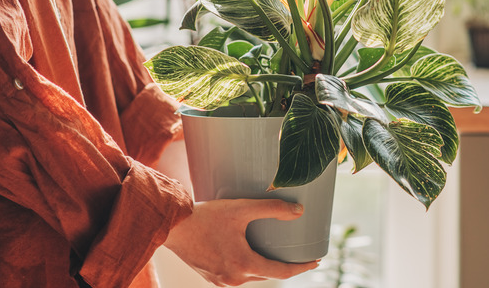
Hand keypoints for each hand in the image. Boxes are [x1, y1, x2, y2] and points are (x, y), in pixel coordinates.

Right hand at [163, 199, 318, 285]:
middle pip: (267, 274)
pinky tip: (249, 253)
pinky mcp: (211, 277)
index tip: (316, 260)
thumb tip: (299, 211)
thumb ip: (272, 209)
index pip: (282, 272)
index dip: (301, 267)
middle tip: (298, 252)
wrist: (172, 225)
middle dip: (284, 265)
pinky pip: (237, 274)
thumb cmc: (206, 216)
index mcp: (244, 265)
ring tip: (275, 251)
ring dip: (264, 265)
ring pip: (252, 275)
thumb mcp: (242, 208)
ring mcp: (221, 280)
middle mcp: (234, 278)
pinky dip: (248, 266)